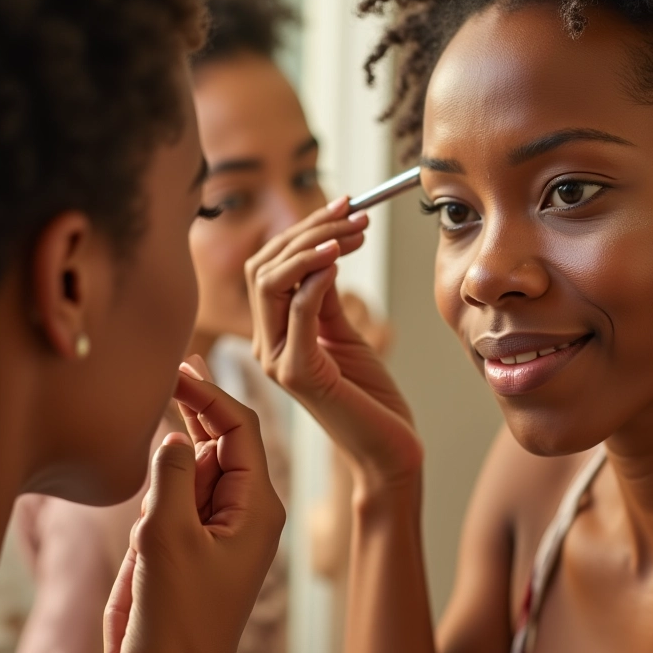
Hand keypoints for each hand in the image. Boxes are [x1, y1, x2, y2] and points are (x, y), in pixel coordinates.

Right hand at [104, 355, 284, 652]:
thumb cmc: (178, 625)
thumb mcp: (169, 541)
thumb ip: (171, 479)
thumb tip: (174, 436)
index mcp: (258, 506)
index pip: (242, 430)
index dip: (211, 395)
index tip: (178, 371)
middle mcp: (246, 512)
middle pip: (225, 443)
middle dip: (199, 411)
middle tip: (173, 372)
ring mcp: (220, 529)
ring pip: (200, 470)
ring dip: (177, 457)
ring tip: (162, 459)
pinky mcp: (194, 546)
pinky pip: (181, 499)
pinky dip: (164, 487)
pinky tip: (152, 489)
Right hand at [245, 197, 422, 492]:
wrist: (388, 447)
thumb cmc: (369, 394)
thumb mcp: (344, 333)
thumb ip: (323, 296)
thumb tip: (322, 250)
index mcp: (273, 334)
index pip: (268, 267)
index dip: (303, 231)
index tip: (345, 205)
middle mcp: (266, 345)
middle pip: (264, 267)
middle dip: (309, 231)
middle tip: (354, 214)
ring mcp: (277, 361)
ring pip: (271, 284)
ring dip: (313, 248)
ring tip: (352, 232)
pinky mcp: (299, 375)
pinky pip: (297, 314)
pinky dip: (315, 280)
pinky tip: (340, 260)